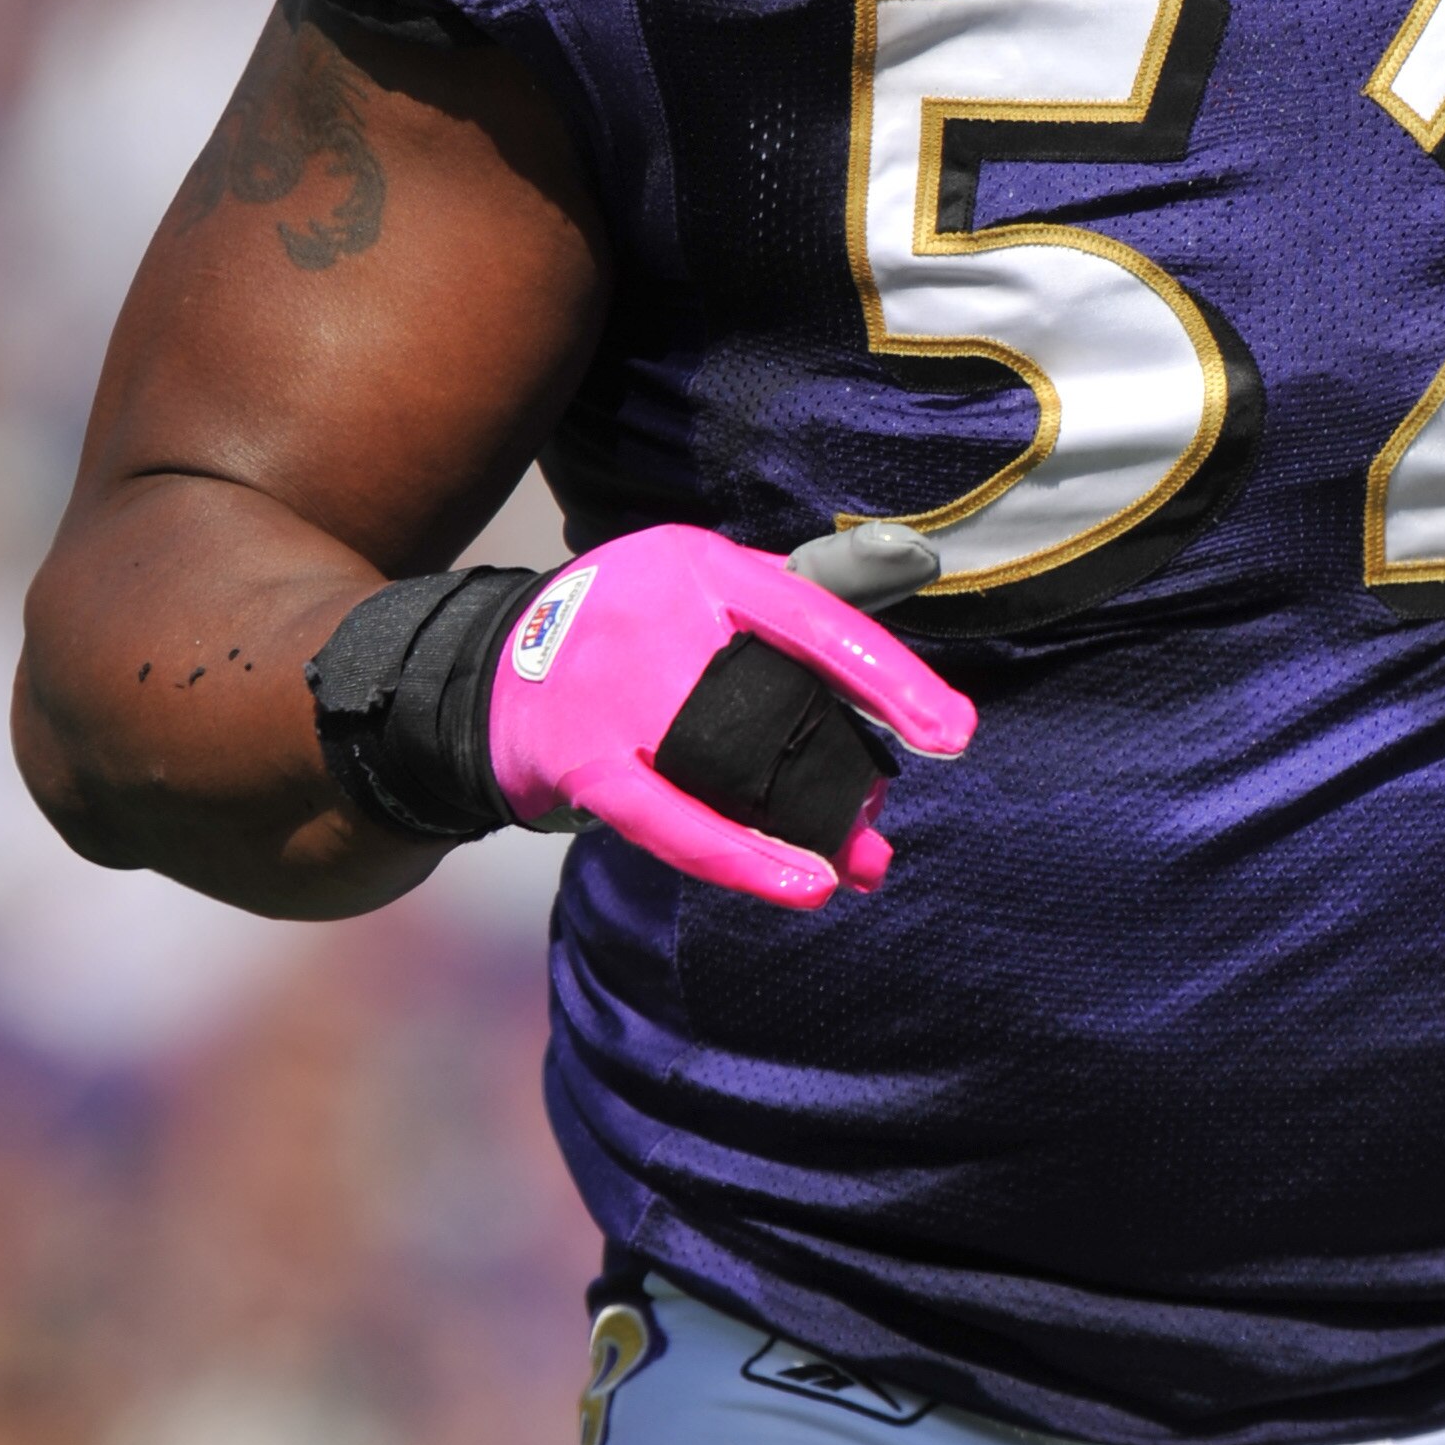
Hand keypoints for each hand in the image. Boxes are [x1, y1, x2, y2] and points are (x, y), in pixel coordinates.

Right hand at [489, 520, 970, 909]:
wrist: (490, 671)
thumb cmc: (633, 625)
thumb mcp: (712, 580)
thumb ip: (815, 583)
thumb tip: (919, 557)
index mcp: (697, 564)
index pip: (812, 615)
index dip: (889, 677)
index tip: (954, 733)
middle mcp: (651, 616)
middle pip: (776, 700)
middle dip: (848, 770)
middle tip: (889, 820)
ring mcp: (610, 692)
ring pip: (732, 768)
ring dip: (805, 827)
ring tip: (862, 865)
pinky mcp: (580, 762)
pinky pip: (669, 821)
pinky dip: (741, 857)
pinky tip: (803, 887)